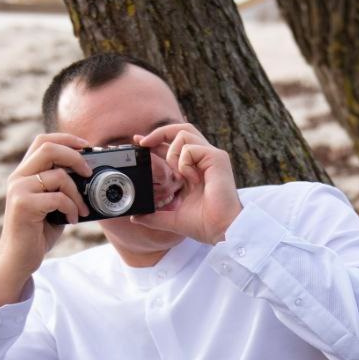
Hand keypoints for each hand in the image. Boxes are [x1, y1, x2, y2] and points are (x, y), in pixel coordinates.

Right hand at [0, 133, 92, 305]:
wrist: (18, 259)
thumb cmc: (37, 233)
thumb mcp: (52, 205)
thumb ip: (61, 187)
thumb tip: (89, 175)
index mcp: (24, 173)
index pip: (43, 141)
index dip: (67, 139)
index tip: (88, 148)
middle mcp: (18, 177)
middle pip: (48, 148)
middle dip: (76, 157)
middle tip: (89, 173)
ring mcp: (18, 190)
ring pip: (58, 175)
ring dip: (77, 193)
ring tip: (82, 210)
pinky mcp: (23, 205)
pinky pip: (57, 198)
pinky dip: (72, 208)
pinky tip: (72, 220)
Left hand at [130, 122, 241, 245]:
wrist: (222, 230)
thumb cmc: (205, 224)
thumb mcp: (172, 218)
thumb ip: (154, 215)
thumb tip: (136, 217)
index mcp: (195, 169)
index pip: (174, 145)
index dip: (156, 140)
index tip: (139, 142)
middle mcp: (204, 159)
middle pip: (181, 129)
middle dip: (159, 132)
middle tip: (143, 143)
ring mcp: (211, 157)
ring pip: (184, 133)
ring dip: (172, 152)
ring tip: (177, 174)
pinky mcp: (217, 158)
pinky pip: (191, 148)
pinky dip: (184, 162)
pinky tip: (191, 179)